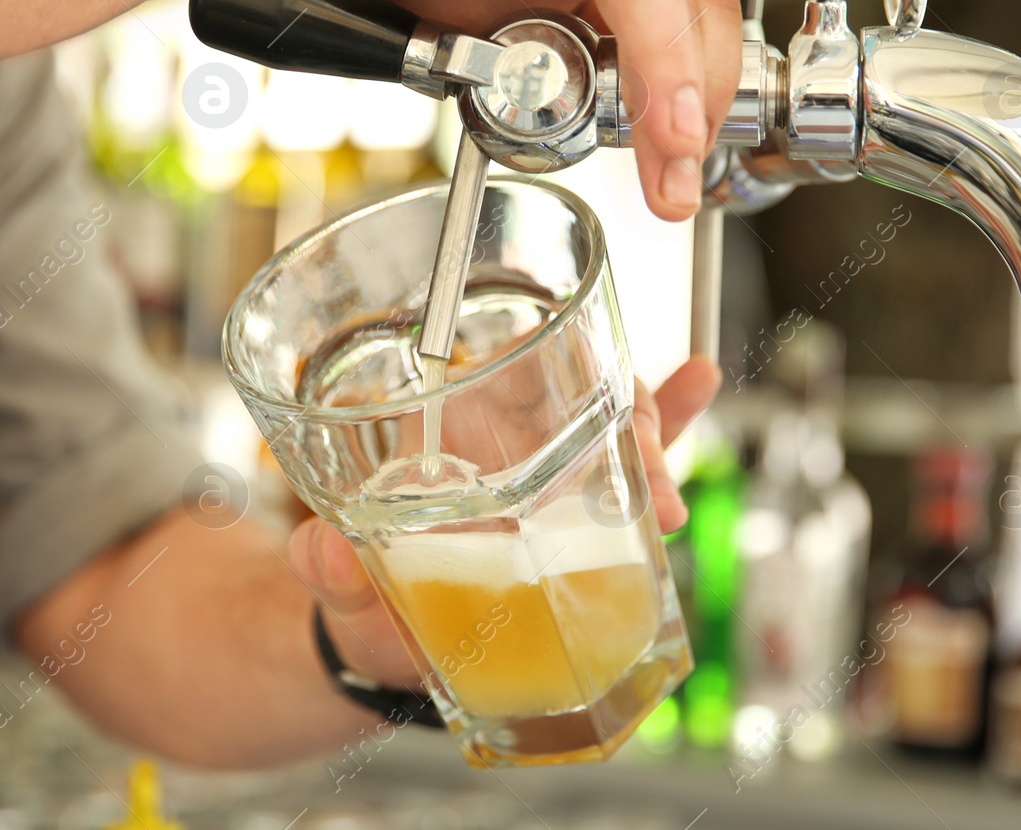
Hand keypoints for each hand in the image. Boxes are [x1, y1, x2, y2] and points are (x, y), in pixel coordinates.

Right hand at [260, 0, 741, 221]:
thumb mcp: (504, 47)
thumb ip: (570, 76)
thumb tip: (632, 146)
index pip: (691, 29)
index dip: (698, 103)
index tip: (682, 171)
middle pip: (686, 2)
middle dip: (689, 99)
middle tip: (677, 169)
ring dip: (667, 47)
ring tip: (665, 119)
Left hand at [287, 356, 721, 687]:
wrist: (389, 657)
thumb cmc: (363, 609)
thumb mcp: (341, 590)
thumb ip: (325, 567)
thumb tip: (320, 551)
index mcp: (444, 432)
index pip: (509, 363)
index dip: (559, 365)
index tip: (593, 408)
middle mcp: (500, 437)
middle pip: (580, 389)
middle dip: (632, 422)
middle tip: (654, 489)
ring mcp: (547, 473)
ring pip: (616, 424)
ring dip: (658, 444)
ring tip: (668, 498)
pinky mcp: (579, 514)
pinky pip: (630, 461)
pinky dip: (672, 422)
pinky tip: (701, 382)